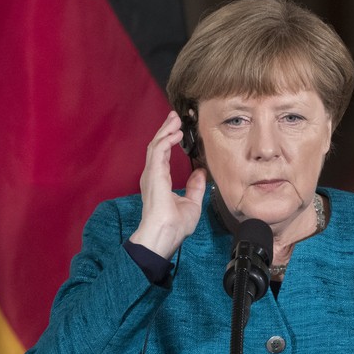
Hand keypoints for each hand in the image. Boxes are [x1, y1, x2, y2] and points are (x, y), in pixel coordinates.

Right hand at [129, 111, 206, 258]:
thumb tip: (201, 173)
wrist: (165, 236)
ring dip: (165, 131)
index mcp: (160, 182)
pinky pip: (158, 151)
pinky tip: (175, 133)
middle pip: (157, 146)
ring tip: (175, 120)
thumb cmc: (174, 226)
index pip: (163, 155)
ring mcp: (152, 175)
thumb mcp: (192, 203)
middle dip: (166, 130)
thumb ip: (195, 187)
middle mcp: (153, 176)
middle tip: (174, 117)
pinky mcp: (154, 175)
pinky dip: (166, 140)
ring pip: (156, 145)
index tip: (177, 130)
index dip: (169, 140)